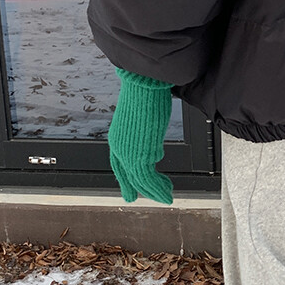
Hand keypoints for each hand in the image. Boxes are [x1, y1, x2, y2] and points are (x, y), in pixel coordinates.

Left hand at [107, 69, 174, 204]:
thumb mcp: (143, 121)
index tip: (130, 192)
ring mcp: (128, 153)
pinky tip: (168, 190)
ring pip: (141, 180)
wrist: (143, 87)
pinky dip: (158, 188)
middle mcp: (119, 149)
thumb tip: (155, 154)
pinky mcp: (140, 156)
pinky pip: (148, 179)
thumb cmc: (144, 96)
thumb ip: (146, 139)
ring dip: (156, 190)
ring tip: (167, 196)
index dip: (126, 181)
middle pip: (129, 176)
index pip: (119, 166)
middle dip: (142, 189)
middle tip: (156, 198)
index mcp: (116, 139)